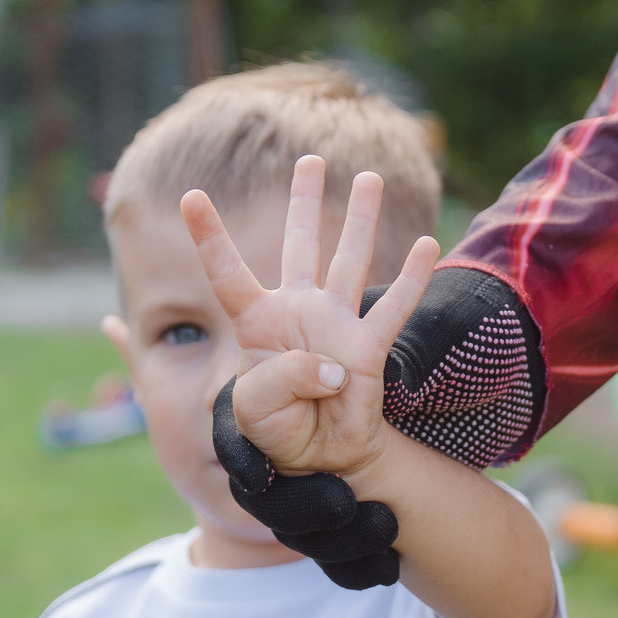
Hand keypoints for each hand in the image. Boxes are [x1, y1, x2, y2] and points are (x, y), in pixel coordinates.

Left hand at [181, 155, 439, 482]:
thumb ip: (280, 381)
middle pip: (301, 245)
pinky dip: (411, 277)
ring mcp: (335, 324)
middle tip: (310, 160)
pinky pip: (393, 307)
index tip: (190, 196)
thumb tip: (332, 364)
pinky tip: (427, 244)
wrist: (318, 457)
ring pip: (350, 260)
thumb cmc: (278, 429)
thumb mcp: (255, 410)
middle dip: (304, 201)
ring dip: (359, 218)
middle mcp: (298, 312)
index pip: (227, 272)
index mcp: (257, 323)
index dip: (210, 235)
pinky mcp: (368, 347)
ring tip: (368, 177)